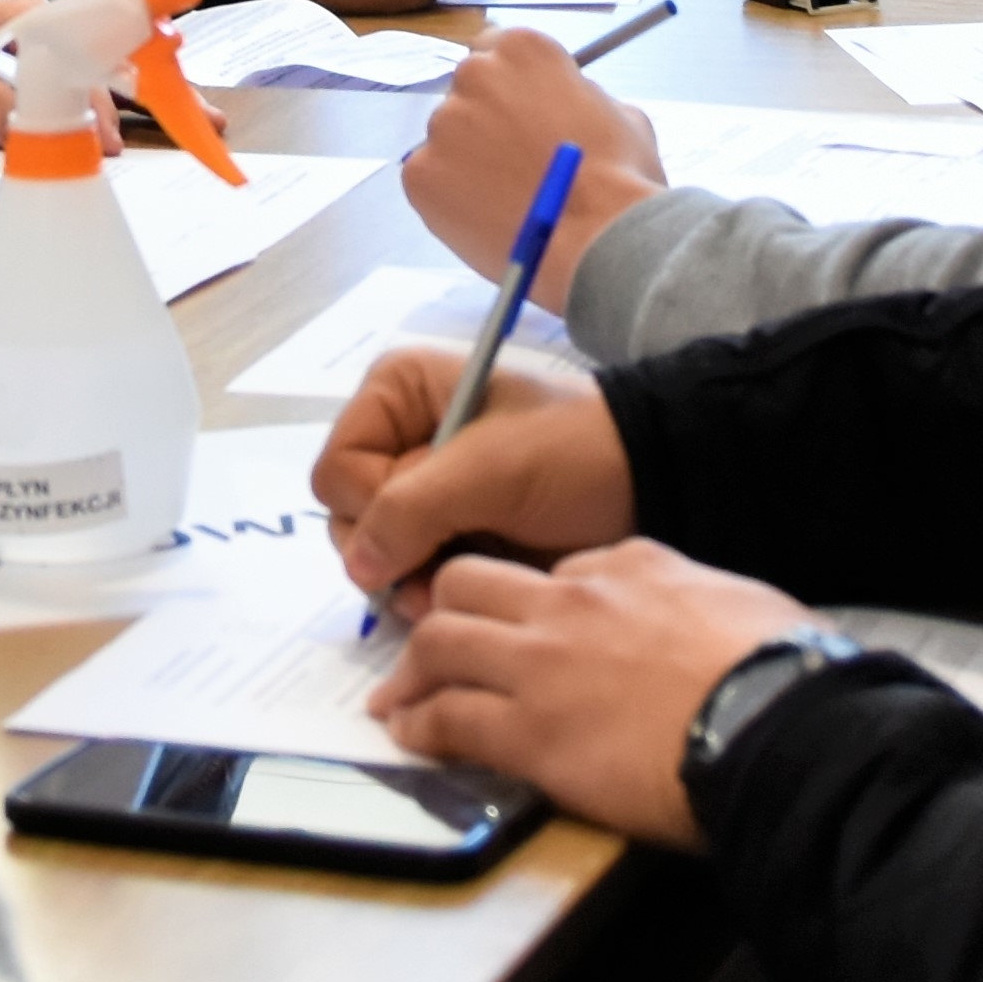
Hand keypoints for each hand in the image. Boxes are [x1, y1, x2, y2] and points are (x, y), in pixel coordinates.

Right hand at [313, 348, 635, 600]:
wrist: (647, 480)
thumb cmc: (573, 452)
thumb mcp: (489, 469)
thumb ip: (411, 510)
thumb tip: (359, 568)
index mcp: (398, 391)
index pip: (336, 469)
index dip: (371, 505)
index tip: (427, 516)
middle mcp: (398, 436)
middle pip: (347, 517)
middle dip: (390, 551)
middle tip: (439, 566)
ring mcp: (421, 489)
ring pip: (372, 554)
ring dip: (409, 578)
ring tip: (457, 582)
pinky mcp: (446, 532)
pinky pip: (406, 573)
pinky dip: (428, 589)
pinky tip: (463, 590)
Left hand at [366, 539, 824, 849]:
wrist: (770, 720)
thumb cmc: (774, 668)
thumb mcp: (733, 600)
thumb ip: (687, 597)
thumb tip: (683, 616)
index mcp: (626, 566)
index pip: (551, 570)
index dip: (526, 601)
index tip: (523, 626)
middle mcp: (569, 601)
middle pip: (468, 585)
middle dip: (442, 610)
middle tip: (431, 643)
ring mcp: (540, 664)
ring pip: (439, 642)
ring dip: (412, 670)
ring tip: (399, 695)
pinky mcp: (528, 731)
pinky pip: (447, 717)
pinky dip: (419, 725)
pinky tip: (411, 736)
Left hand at [402, 28, 661, 305]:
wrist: (595, 242)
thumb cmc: (620, 178)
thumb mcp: (620, 114)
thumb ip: (579, 97)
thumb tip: (564, 107)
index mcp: (523, 50)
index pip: (495, 48)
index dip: (510, 84)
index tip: (520, 110)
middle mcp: (474, 75)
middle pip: (468, 90)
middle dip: (487, 118)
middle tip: (513, 158)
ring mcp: (442, 124)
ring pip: (448, 137)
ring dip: (468, 158)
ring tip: (504, 196)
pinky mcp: (419, 172)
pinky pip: (430, 177)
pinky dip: (450, 194)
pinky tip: (484, 215)